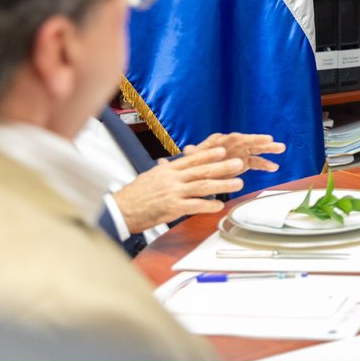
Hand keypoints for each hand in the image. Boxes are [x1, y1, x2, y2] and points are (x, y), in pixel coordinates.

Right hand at [113, 146, 243, 233]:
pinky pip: (195, 205)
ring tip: (238, 183)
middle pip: (202, 171)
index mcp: (168, 170)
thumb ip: (165, 171)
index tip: (222, 150)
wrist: (120, 210)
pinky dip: (209, 205)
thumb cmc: (134, 195)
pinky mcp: (173, 208)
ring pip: (203, 186)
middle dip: (223, 167)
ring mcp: (173, 193)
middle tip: (239, 163)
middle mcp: (173, 179)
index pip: (192, 159)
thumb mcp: (150, 176)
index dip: (209, 154)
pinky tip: (219, 205)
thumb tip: (171, 164)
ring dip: (223, 185)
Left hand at [183, 132, 284, 174]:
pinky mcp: (244, 163)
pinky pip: (256, 163)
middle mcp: (232, 144)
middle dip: (260, 141)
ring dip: (268, 149)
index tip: (251, 137)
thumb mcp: (194, 158)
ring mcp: (240, 153)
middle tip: (272, 141)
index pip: (234, 138)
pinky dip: (265, 165)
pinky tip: (274, 167)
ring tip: (281, 148)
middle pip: (248, 141)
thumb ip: (194, 154)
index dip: (245, 138)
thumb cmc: (196, 161)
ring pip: (256, 150)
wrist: (199, 170)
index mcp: (221, 141)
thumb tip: (188, 149)